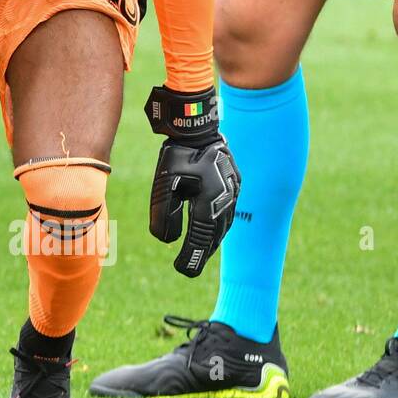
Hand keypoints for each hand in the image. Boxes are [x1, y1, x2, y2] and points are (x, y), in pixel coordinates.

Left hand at [144, 85, 239, 276]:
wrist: (197, 126)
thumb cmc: (177, 154)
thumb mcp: (164, 183)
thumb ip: (163, 213)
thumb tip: (165, 241)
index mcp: (211, 200)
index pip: (201, 237)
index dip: (191, 256)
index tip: (181, 271)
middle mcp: (227, 198)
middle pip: (215, 235)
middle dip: (201, 252)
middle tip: (188, 268)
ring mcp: (234, 190)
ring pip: (223, 224)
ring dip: (210, 240)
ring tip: (197, 253)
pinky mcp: (234, 184)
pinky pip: (226, 211)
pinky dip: (216, 225)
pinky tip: (208, 230)